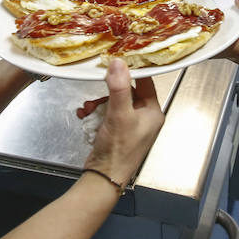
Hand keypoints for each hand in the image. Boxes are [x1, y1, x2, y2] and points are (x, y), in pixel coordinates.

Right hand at [82, 59, 164, 185]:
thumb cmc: (118, 150)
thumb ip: (119, 87)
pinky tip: (85, 116)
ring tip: (88, 109)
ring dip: (97, 103)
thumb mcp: (119, 114)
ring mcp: (129, 125)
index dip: (131, 71)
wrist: (103, 177)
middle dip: (107, 92)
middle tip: (96, 93)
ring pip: (112, 102)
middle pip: (125, 92)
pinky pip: (105, 113)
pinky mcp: (116, 131)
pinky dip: (94, 113)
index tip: (116, 61)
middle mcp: (143, 118)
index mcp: (153, 112)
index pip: (145, 82)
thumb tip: (118, 62)